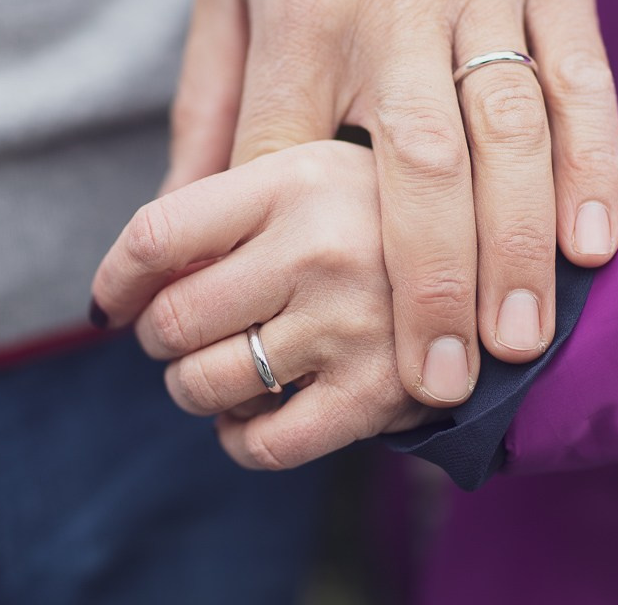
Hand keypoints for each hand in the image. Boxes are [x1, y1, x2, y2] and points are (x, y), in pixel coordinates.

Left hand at [92, 141, 431, 469]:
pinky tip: (252, 416)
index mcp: (296, 179)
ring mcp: (351, 325)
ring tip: (221, 368)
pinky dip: (240, 440)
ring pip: (204, 386)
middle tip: (180, 334)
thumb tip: (131, 271)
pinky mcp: (379, 395)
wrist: (506, 261)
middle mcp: (321, 248)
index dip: (115, 278)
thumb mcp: (319, 171)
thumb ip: (234, 199)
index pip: (157, 234)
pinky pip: (264, 446)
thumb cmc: (384, 216)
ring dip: (193, 388)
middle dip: (158, 338)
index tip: (111, 301)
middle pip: (170, 321)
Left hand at [164, 0, 617, 406]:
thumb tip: (180, 214)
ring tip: (522, 338)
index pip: (286, 162)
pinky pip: (581, 75)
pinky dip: (593, 160)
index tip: (301, 341)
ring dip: (517, 244)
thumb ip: (211, 99)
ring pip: (507, 133)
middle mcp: (391, 11)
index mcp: (300, 17)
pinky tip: (594, 239)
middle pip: (411, 169)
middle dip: (428, 284)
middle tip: (443, 382)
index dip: (284, 262)